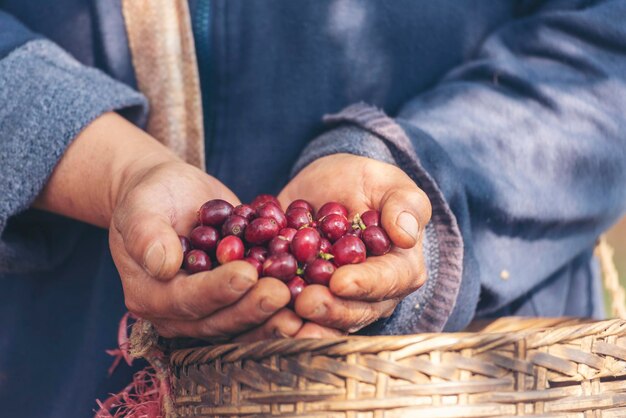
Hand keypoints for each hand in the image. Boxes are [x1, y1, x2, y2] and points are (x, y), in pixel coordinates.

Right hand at [110, 159, 303, 340]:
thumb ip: (147, 234)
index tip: (247, 274)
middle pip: (216, 319)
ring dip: (270, 313)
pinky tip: (306, 291)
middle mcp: (177, 312)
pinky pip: (254, 305)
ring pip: (239, 320)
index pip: (185, 299)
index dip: (217, 290)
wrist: (172, 193)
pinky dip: (280, 304)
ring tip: (299, 297)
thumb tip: (163, 264)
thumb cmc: (152, 195)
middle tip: (284, 293)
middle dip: (251, 307)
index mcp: (149, 293)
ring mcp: (207, 308)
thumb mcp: (142, 206)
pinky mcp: (231, 299)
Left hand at [278, 154, 430, 336]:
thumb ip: (404, 204)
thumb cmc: (364, 183)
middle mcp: (373, 294)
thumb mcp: (386, 182)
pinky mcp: (307, 299)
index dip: (364, 284)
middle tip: (304, 302)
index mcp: (400, 268)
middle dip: (330, 310)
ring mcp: (338, 302)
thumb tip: (407, 234)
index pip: (388, 281)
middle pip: (355, 311)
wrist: (325, 187)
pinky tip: (258, 308)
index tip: (340, 282)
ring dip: (303, 321)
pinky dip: (277, 313)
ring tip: (281, 310)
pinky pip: (293, 313)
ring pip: (325, 321)